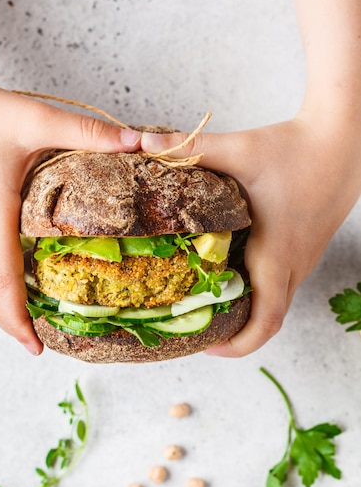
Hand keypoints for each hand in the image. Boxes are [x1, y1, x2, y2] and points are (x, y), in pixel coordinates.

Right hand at [0, 58, 139, 354]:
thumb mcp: (38, 120)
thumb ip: (88, 134)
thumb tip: (137, 142)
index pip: (2, 282)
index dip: (18, 320)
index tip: (37, 347)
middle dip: (12, 325)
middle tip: (41, 345)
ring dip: (2, 310)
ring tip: (30, 325)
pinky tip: (13, 290)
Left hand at [141, 113, 360, 355]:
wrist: (344, 140)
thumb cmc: (296, 148)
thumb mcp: (240, 149)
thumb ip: (193, 148)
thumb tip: (146, 145)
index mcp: (276, 254)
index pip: (265, 322)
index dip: (237, 345)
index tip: (206, 346)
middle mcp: (293, 265)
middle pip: (268, 321)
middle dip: (234, 334)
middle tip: (197, 325)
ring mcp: (303, 259)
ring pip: (276, 302)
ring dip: (246, 311)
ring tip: (207, 301)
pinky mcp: (305, 248)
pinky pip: (282, 283)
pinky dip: (257, 290)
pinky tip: (231, 269)